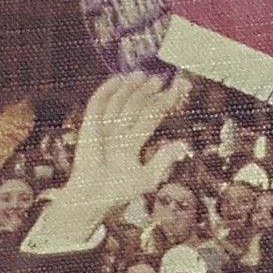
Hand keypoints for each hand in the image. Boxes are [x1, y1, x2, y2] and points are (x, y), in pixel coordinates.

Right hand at [34, 75, 189, 245]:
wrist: (93, 197)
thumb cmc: (117, 191)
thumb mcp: (148, 178)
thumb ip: (163, 160)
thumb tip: (182, 145)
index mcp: (132, 143)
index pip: (151, 118)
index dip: (163, 103)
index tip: (176, 89)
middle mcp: (119, 132)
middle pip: (136, 106)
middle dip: (148, 92)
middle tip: (160, 78)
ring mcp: (105, 128)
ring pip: (120, 102)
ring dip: (131, 88)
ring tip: (143, 75)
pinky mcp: (90, 126)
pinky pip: (98, 105)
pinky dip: (106, 91)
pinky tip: (118, 78)